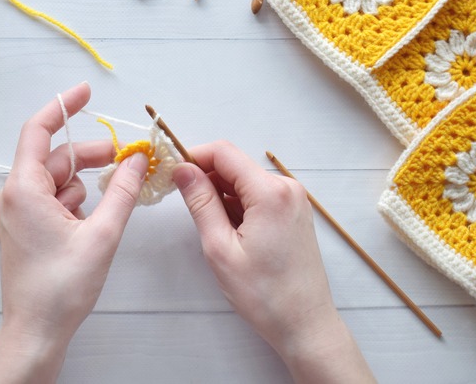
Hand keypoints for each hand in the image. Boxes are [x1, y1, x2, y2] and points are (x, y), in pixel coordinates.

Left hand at [0, 82, 148, 382]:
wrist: (36, 331)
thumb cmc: (62, 288)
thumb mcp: (102, 235)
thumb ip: (123, 192)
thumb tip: (139, 160)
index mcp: (24, 189)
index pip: (38, 130)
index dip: (63, 106)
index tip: (87, 91)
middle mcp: (14, 195)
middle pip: (55, 157)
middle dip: (90, 154)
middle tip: (127, 159)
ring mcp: (18, 213)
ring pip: (56, 180)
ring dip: (86, 181)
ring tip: (114, 197)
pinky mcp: (24, 228)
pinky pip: (52, 200)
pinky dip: (76, 200)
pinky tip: (95, 219)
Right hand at [172, 141, 373, 382]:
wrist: (304, 323)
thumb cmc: (264, 294)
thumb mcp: (220, 248)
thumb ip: (200, 203)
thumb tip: (182, 170)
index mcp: (270, 193)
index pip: (224, 153)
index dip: (193, 156)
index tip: (171, 171)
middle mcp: (286, 188)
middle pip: (235, 165)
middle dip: (205, 177)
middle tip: (182, 202)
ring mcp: (293, 200)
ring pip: (244, 181)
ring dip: (221, 194)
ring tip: (209, 228)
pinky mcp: (293, 212)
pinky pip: (257, 195)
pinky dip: (237, 205)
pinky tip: (228, 231)